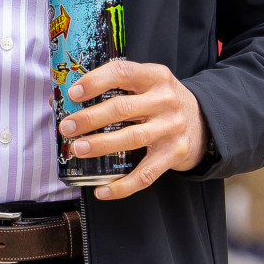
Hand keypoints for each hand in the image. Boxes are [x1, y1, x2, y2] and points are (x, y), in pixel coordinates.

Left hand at [59, 59, 209, 200]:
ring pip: (132, 138)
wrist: (204, 122)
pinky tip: (102, 191)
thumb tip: (59, 100)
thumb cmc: (161, 101)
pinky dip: (122, 186)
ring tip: (77, 150)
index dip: (96, 81)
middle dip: (90, 118)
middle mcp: (165, 100)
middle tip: (67, 127)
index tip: (73, 93)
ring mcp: (171, 128)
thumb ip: (111, 88)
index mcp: (155, 76)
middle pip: (122, 108)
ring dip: (101, 145)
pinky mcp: (174, 154)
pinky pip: (145, 174)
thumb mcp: (146, 85)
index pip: (123, 72)